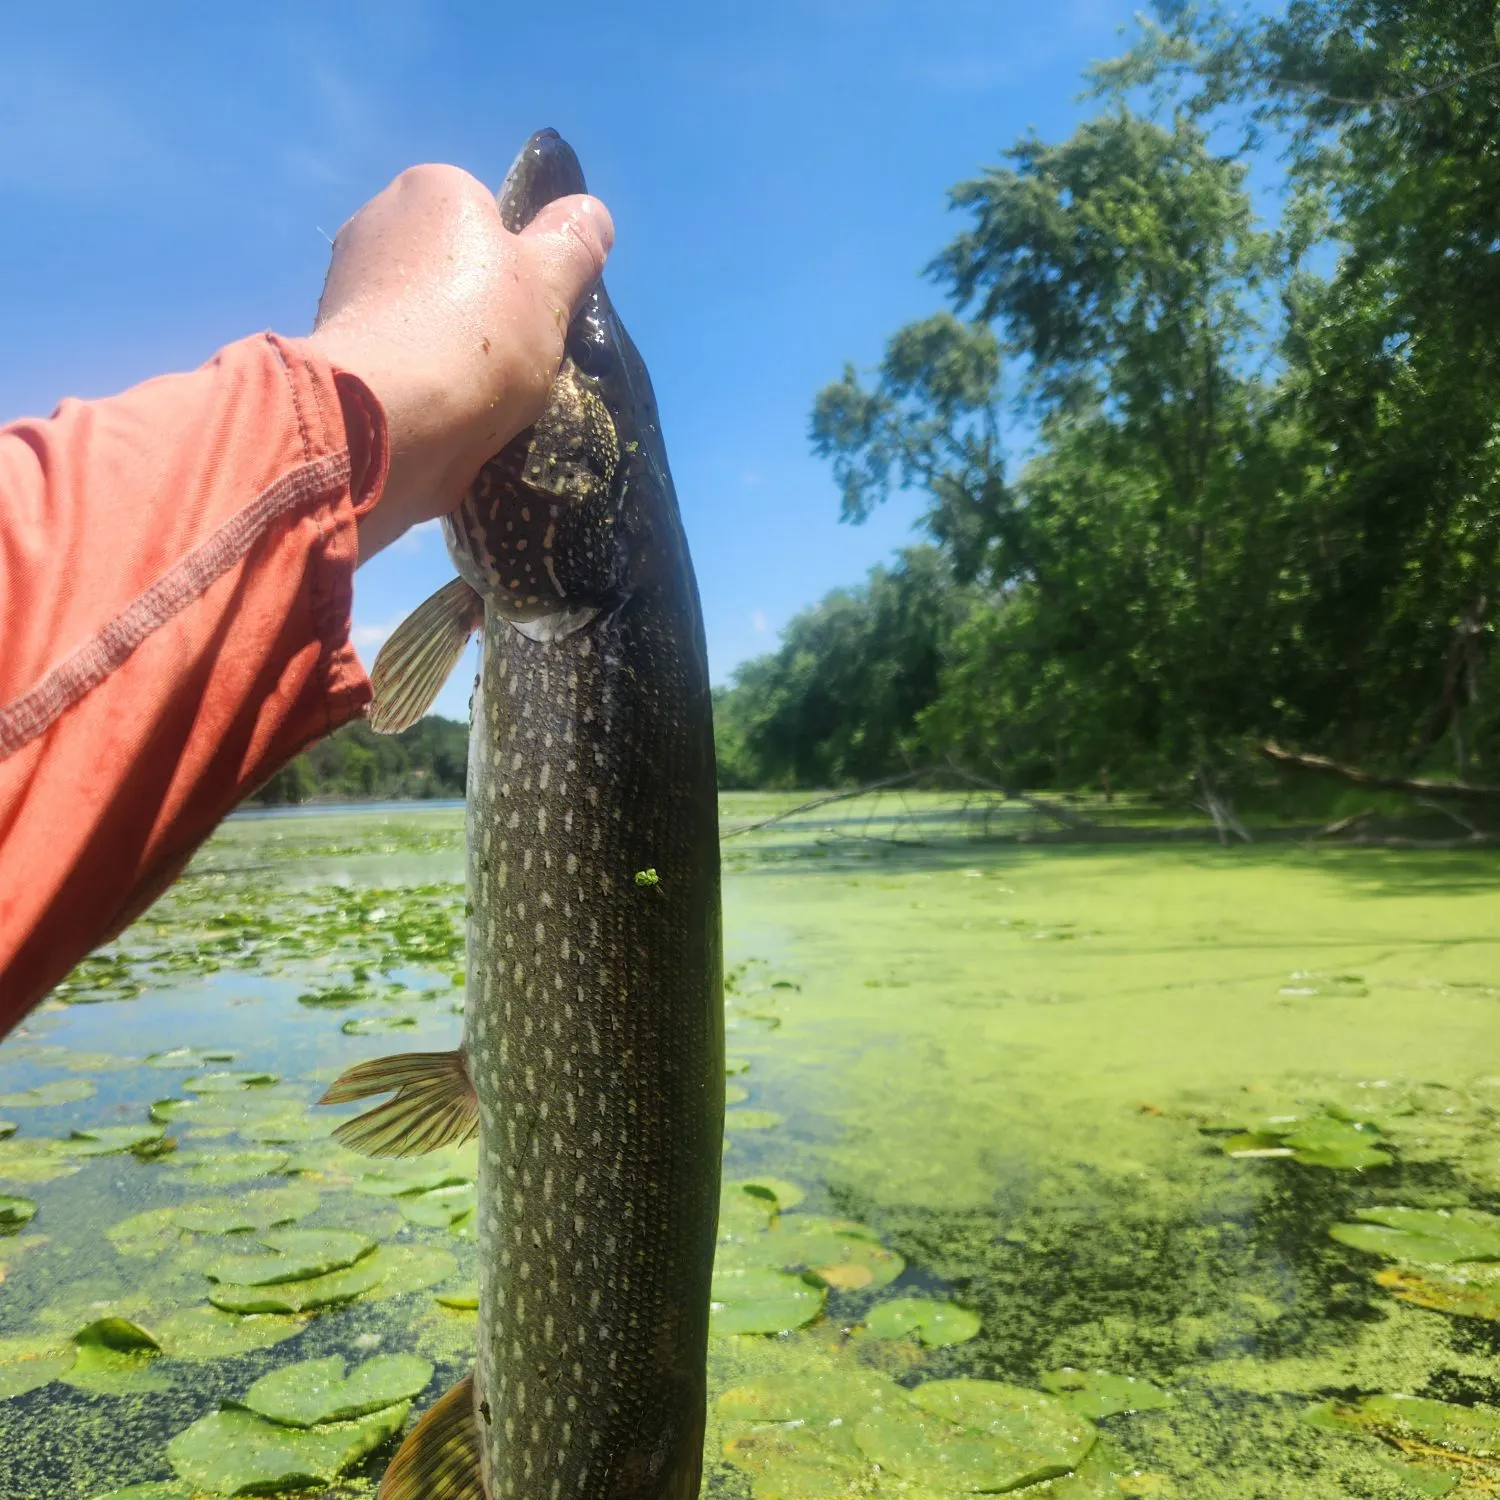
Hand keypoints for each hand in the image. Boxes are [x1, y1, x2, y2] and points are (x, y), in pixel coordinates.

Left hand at [305, 163, 612, 560]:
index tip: (532, 309)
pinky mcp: (338, 352)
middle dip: (483, 308)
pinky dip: (420, 383)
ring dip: (451, 350)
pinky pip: (397, 359)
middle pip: (454, 266)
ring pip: (425, 316)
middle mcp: (378, 222)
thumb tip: (591, 212)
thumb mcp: (548, 283)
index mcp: (431, 190)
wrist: (386, 421)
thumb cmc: (476, 337)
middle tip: (515, 358)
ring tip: (482, 397)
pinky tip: (443, 414)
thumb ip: (573, 244)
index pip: (489, 215)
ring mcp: (348, 288)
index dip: (519, 264)